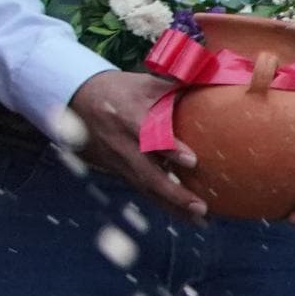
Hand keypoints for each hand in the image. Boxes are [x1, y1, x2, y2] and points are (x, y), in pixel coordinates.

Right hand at [64, 67, 210, 219]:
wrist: (79, 101)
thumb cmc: (120, 90)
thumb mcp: (145, 83)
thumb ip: (178, 84)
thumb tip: (216, 75)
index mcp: (129, 118)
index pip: (149, 137)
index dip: (169, 149)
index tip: (192, 160)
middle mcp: (122, 145)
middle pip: (147, 175)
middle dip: (174, 194)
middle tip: (201, 207)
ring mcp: (119, 162)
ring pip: (146, 190)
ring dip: (172, 207)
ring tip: (200, 220)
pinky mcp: (119, 172)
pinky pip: (142, 191)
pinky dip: (163, 205)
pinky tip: (184, 217)